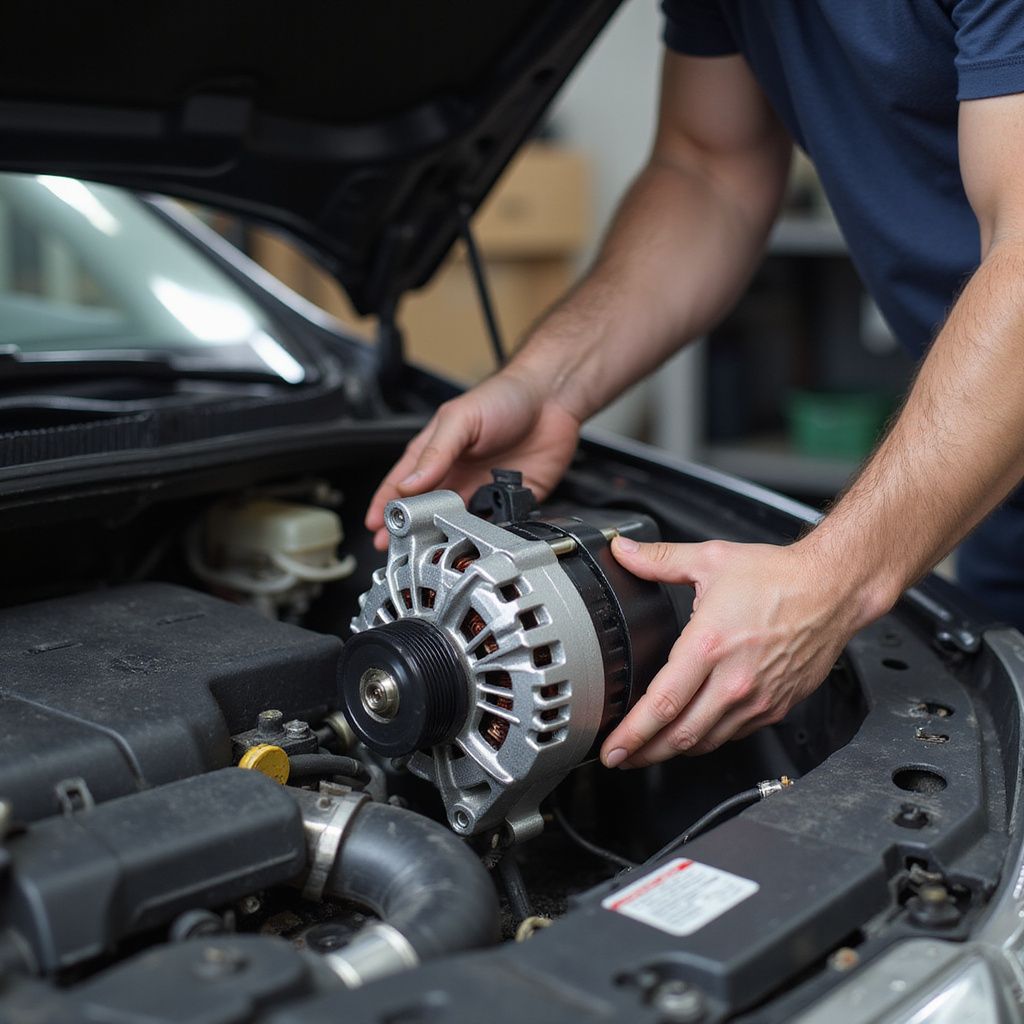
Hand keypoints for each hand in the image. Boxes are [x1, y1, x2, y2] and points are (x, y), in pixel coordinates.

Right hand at [365, 369, 580, 550]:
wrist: (552, 399)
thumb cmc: (504, 397)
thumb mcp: (460, 419)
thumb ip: (434, 453)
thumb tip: (408, 485)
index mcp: (435, 454)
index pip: (401, 486)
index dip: (386, 508)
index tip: (376, 529)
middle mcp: (456, 476)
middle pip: (426, 512)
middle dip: (412, 532)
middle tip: (401, 551)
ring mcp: (482, 490)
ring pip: (458, 525)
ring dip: (448, 538)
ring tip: (436, 551)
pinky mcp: (512, 500)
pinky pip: (496, 526)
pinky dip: (487, 536)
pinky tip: (480, 540)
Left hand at [600, 535, 878, 767]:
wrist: (833, 589)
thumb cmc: (778, 576)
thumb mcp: (710, 559)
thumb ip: (659, 559)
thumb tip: (622, 552)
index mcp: (709, 646)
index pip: (662, 705)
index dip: (632, 734)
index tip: (611, 748)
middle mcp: (733, 680)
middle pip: (680, 735)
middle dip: (643, 753)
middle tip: (618, 759)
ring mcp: (757, 699)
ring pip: (707, 741)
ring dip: (673, 752)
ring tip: (648, 752)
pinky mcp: (776, 706)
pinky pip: (734, 734)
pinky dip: (707, 740)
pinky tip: (692, 735)